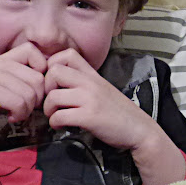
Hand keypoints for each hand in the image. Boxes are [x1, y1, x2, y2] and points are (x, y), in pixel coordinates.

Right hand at [0, 43, 46, 184]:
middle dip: (37, 98)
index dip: (41, 70)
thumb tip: (42, 86)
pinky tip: (10, 118)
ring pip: (31, 94)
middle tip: (24, 107)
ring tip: (15, 114)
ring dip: (27, 110)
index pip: (34, 51)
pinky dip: (19, 115)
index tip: (32, 88)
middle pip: (38, 79)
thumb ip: (16, 78)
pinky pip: (19, 103)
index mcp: (3, 58)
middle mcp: (0, 63)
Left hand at [43, 49, 185, 184]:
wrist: (139, 130)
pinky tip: (61, 126)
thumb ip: (85, 82)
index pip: (66, 54)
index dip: (53, 66)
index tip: (54, 83)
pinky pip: (59, 116)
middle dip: (46, 88)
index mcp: (93, 75)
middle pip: (53, 71)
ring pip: (52, 96)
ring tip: (55, 116)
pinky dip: (55, 123)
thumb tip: (59, 83)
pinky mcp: (89, 117)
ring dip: (48, 109)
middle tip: (52, 100)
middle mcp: (91, 83)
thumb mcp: (103, 89)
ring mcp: (90, 99)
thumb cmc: (119, 112)